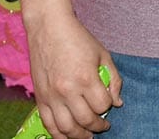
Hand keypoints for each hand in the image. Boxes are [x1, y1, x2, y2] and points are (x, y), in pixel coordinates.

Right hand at [25, 12, 121, 137]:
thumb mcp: (102, 55)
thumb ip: (113, 79)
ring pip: (66, 128)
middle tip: (103, 127)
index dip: (108, 107)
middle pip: (85, 120)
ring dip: (79, 136)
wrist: (49, 30)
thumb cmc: (78, 39)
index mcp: (86, 77)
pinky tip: (68, 135)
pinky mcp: (40, 99)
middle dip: (97, 127)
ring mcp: (52, 96)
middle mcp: (68, 90)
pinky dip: (58, 134)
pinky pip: (48, 124)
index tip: (110, 106)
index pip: (102, 105)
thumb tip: (118, 102)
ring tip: (87, 136)